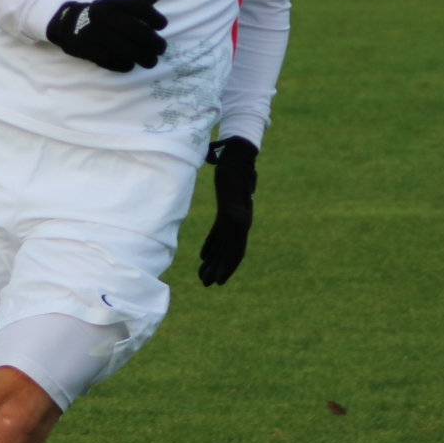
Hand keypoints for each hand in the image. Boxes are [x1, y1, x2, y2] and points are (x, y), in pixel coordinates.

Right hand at [45, 0, 167, 72]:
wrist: (69, 23)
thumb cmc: (103, 15)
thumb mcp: (120, 4)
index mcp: (112, 2)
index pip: (137, 6)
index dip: (153, 16)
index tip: (162, 26)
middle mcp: (103, 15)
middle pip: (133, 29)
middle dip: (152, 41)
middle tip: (161, 49)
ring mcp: (94, 32)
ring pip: (122, 47)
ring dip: (141, 56)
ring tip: (151, 61)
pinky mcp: (87, 48)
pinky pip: (109, 59)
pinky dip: (123, 64)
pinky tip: (131, 64)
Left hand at [199, 137, 257, 286]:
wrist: (236, 158)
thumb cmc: (232, 173)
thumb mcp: (231, 191)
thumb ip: (235, 207)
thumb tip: (240, 223)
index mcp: (240, 223)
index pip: (236, 251)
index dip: (228, 267)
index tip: (218, 282)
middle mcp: (238, 223)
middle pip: (229, 252)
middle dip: (218, 269)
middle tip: (205, 284)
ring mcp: (232, 218)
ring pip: (223, 245)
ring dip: (214, 260)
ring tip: (203, 275)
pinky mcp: (225, 212)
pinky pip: (219, 234)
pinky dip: (212, 246)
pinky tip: (204, 256)